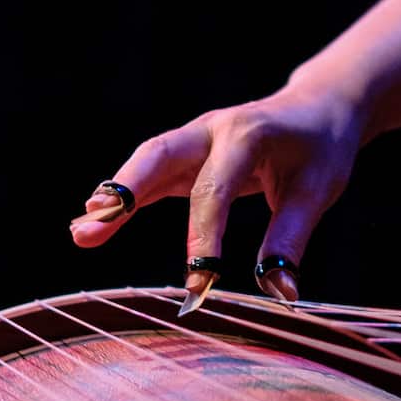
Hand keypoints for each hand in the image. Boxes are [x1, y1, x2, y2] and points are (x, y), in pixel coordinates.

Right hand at [70, 86, 367, 302]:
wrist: (320, 106)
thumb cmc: (321, 148)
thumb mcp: (317, 190)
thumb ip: (291, 240)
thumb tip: (279, 294)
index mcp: (248, 135)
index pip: (216, 189)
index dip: (203, 237)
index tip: (198, 286)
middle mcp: (214, 129)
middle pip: (160, 154)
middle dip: (126, 189)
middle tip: (92, 224)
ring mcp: (196, 138)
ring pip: (147, 161)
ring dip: (114, 195)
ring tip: (80, 232)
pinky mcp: (187, 152)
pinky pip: (151, 172)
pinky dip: (123, 196)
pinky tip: (94, 223)